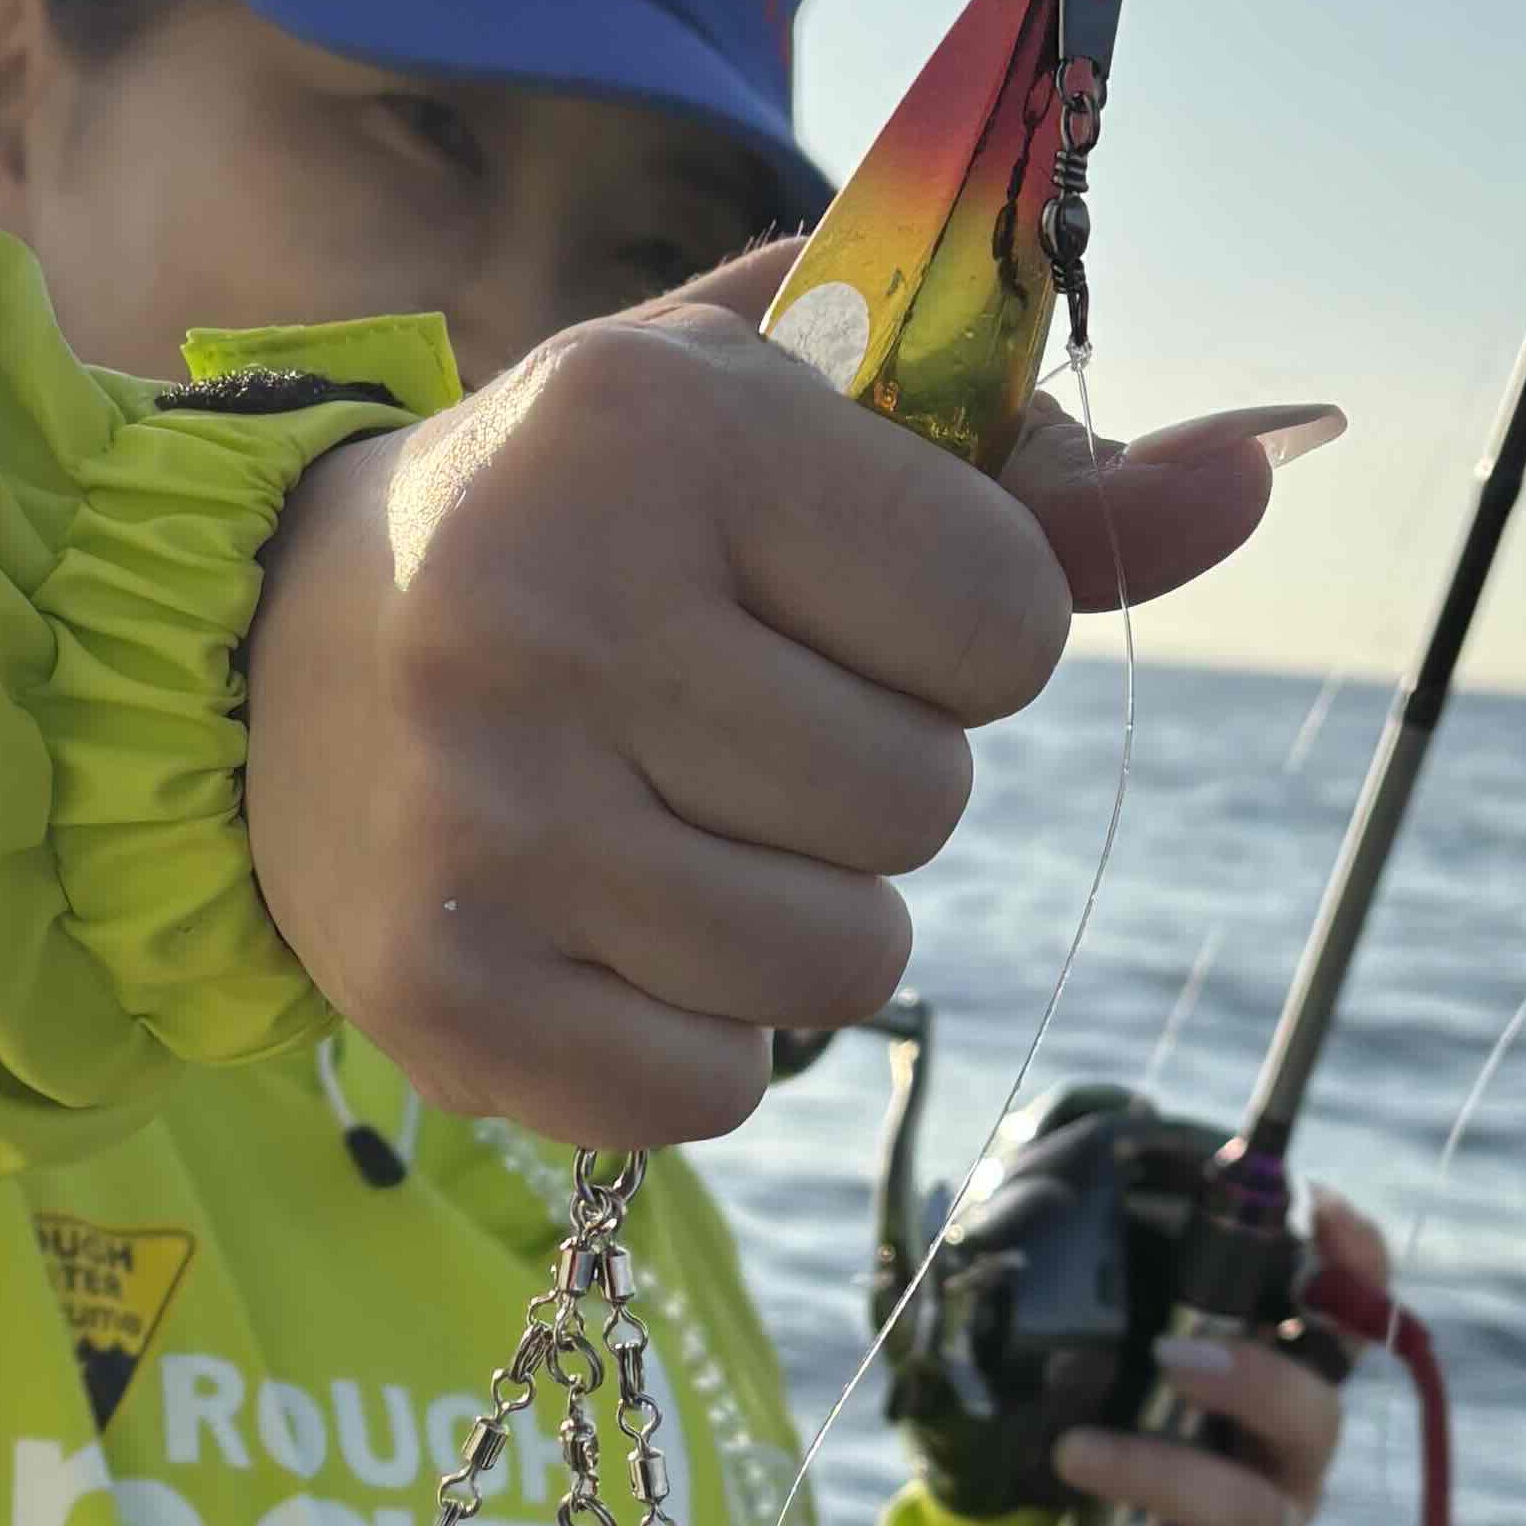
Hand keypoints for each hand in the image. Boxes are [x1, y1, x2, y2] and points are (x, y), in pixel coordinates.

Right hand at [242, 241, 1338, 1146]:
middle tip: (735, 728)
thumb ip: (1036, 469)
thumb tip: (1266, 469)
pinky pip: (717, 1096)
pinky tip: (611, 935)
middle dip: (871, 782)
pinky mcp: (447, 999)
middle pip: (923, 805)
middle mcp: (556, 617)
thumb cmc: (590, 524)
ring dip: (799, 920)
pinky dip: (701, 1042)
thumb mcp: (787, 434)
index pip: (1004, 617)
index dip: (961, 635)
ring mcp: (492, 824)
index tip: (838, 611)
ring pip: (840, 968)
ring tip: (677, 831)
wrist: (259, 662)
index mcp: (662, 428)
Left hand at [1036, 1188, 1392, 1525]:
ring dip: (1161, 1476)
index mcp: (1275, 1390)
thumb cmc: (1112, 1460)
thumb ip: (1100, 1308)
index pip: (1346, 1320)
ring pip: (1249, 1515)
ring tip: (1074, 1453)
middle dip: (1251, 1380)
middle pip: (1315, 1417)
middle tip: (1170, 1357)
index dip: (1352, 1267)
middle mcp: (1290, 1469)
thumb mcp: (1103, 1379)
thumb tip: (1032, 1200)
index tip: (1315, 1208)